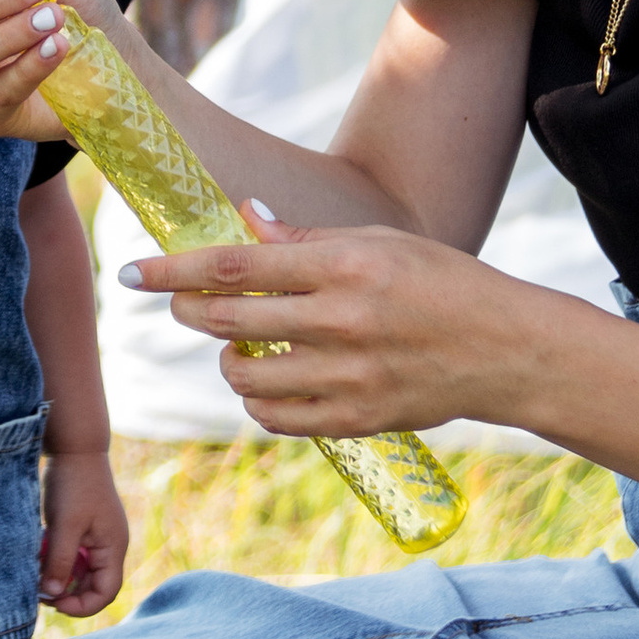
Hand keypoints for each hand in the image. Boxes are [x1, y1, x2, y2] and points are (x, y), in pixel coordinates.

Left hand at [40, 449, 128, 615]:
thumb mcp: (64, 525)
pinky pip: (72, 556)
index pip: (105, 593)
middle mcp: (109, 547)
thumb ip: (59, 561)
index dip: (82, 606)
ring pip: (80, 572)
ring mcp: (97, 538)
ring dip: (60, 576)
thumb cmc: (74, 484)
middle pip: (93, 586)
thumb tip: (51, 595)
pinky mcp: (83, 529)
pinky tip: (39, 552)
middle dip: (67, 593)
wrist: (75, 447)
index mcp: (113, 548)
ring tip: (37, 570)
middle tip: (39, 591)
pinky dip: (56, 560)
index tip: (54, 602)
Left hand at [123, 210, 515, 441]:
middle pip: (228, 320)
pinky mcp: (355, 420)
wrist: (504, 351)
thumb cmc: (439, 284)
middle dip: (190, 311)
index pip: (237, 265)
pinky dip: (258, 399)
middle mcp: (341, 322)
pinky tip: (272, 379)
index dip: (175, 269)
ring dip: (228, 359)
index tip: (133, 272)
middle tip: (185, 305)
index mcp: (345, 266)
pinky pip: (275, 417)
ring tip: (245, 344)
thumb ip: (304, 239)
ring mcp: (347, 377)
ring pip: (244, 375)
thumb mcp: (378, 243)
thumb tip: (242, 219)